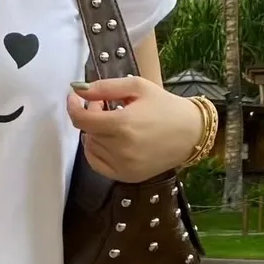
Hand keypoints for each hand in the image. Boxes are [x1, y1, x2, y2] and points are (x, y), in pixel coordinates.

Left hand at [66, 77, 203, 183]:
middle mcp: (121, 149)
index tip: (74, 98)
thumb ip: (105, 87)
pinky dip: (96, 151)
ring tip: (113, 122)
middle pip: (88, 132)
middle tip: (106, 105)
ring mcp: (123, 166)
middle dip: (91, 116)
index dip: (73, 107)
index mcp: (123, 125)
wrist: (190, 133)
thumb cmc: (165, 106)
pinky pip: (97, 164)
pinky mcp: (126, 176)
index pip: (82, 120)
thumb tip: (78, 89)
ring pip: (92, 147)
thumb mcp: (138, 87)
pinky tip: (109, 140)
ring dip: (95, 133)